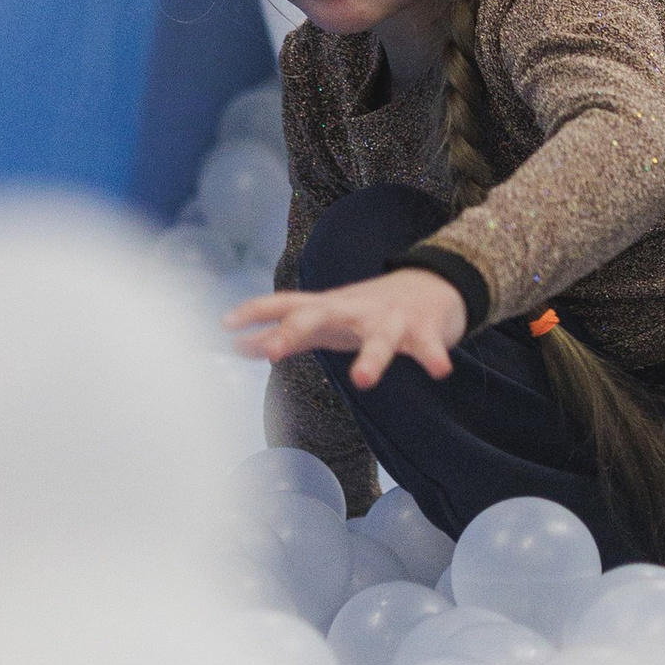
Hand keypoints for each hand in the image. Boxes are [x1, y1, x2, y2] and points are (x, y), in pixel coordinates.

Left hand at [224, 265, 467, 388]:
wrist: (433, 283)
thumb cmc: (365, 310)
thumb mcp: (324, 321)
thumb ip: (283, 334)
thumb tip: (235, 346)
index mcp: (328, 308)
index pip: (285, 304)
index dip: (256, 312)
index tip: (226, 324)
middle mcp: (353, 310)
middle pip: (320, 315)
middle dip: (297, 330)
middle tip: (274, 350)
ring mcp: (389, 318)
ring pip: (379, 338)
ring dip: (371, 358)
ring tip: (364, 381)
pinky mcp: (423, 329)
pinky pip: (427, 345)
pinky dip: (432, 356)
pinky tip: (438, 371)